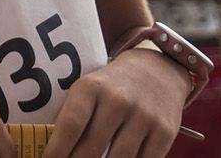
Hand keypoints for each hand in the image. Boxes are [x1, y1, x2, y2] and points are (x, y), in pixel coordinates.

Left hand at [42, 48, 189, 157]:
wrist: (156, 70)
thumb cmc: (111, 87)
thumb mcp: (87, 91)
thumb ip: (73, 117)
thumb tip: (56, 151)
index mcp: (90, 88)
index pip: (70, 125)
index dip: (57, 150)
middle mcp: (117, 101)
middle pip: (91, 147)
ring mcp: (143, 117)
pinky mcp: (165, 132)